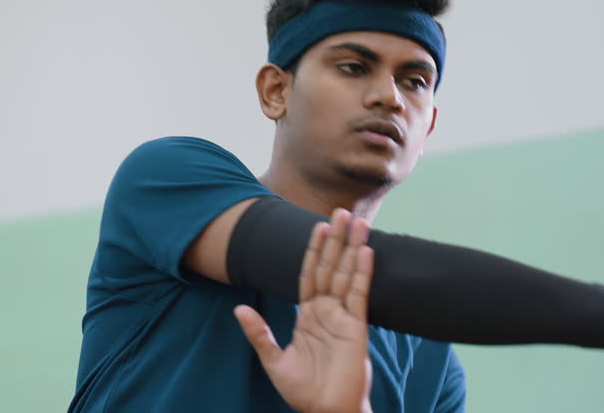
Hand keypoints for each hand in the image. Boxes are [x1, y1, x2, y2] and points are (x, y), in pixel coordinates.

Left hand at [234, 208, 374, 412]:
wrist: (325, 412)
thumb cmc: (303, 391)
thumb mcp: (273, 360)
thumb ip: (259, 333)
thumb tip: (238, 308)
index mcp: (308, 316)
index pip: (309, 274)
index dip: (314, 250)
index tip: (319, 225)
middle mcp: (327, 312)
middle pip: (330, 267)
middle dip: (337, 240)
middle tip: (343, 211)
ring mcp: (343, 318)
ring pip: (346, 275)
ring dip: (352, 248)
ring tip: (359, 222)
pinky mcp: (357, 329)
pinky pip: (359, 296)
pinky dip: (362, 273)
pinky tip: (365, 253)